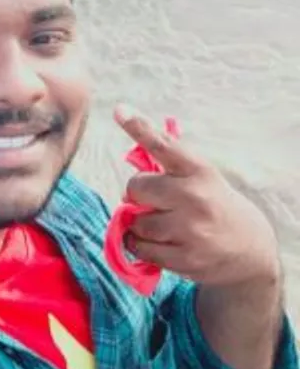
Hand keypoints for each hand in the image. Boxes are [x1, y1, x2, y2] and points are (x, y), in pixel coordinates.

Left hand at [115, 105, 281, 286]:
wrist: (248, 250)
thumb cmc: (214, 204)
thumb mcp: (202, 177)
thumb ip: (170, 163)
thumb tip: (134, 139)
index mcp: (199, 170)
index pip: (163, 144)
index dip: (139, 127)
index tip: (119, 110)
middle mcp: (194, 197)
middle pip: (136, 187)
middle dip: (137, 193)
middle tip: (153, 199)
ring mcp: (190, 230)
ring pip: (136, 221)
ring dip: (139, 223)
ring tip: (160, 223)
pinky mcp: (184, 258)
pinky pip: (139, 247)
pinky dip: (139, 243)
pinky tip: (156, 241)